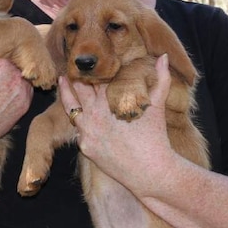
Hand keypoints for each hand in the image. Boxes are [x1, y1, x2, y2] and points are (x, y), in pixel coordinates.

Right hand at [0, 46, 33, 146]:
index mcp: (4, 64)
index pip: (11, 51)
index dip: (5, 52)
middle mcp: (18, 77)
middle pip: (19, 64)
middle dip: (12, 64)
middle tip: (2, 66)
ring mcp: (23, 93)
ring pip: (24, 78)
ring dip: (17, 77)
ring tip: (4, 79)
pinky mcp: (24, 107)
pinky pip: (26, 92)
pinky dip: (19, 90)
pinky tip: (7, 92)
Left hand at [59, 54, 175, 188]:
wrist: (150, 171)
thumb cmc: (155, 136)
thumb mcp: (158, 105)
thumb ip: (161, 78)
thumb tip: (164, 56)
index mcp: (110, 100)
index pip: (95, 78)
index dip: (92, 69)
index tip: (89, 60)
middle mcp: (95, 114)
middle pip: (79, 89)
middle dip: (76, 77)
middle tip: (72, 65)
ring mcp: (87, 131)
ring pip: (70, 107)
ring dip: (66, 93)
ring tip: (62, 80)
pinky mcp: (86, 147)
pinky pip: (77, 130)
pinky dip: (77, 120)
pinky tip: (75, 112)